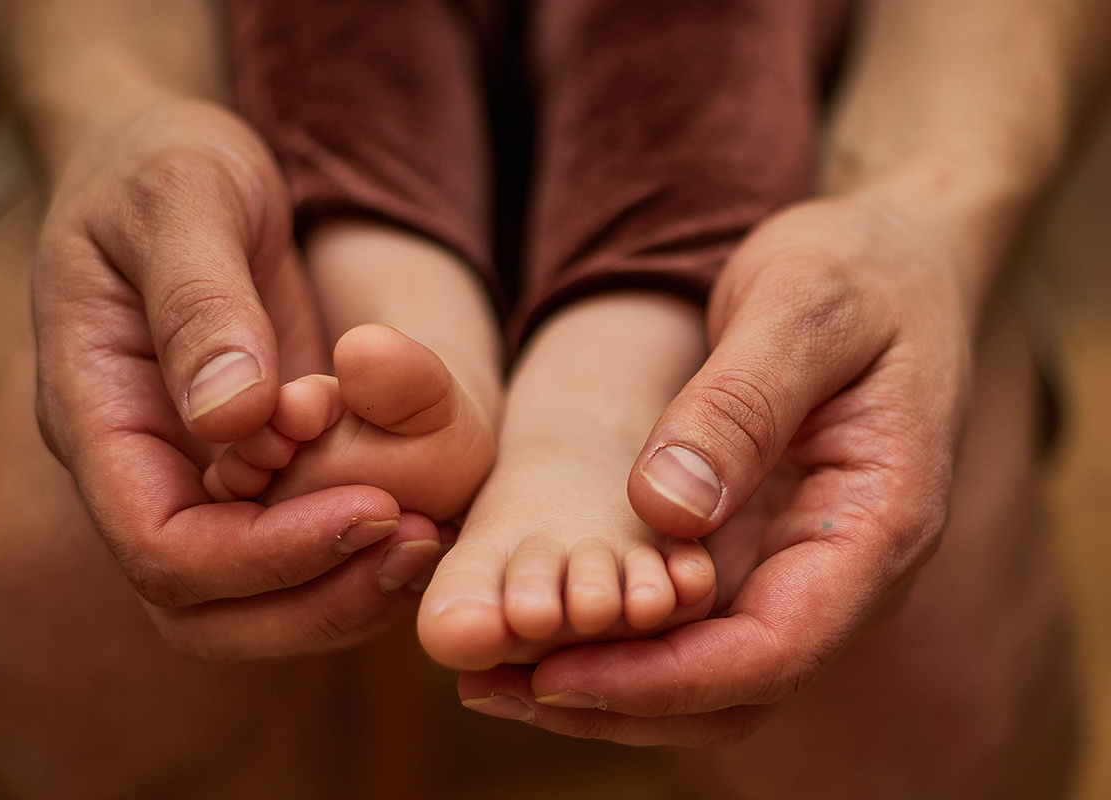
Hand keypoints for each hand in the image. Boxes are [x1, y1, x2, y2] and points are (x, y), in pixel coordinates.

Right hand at [32, 97, 440, 658]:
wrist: (167, 158)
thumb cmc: (161, 164)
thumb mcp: (182, 199)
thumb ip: (199, 304)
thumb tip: (232, 420)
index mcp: (98, 415)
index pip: (160, 546)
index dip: (265, 556)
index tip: (372, 507)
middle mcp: (142, 467)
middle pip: (202, 608)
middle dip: (313, 598)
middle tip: (421, 544)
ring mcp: (194, 476)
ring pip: (250, 602)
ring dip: (344, 591)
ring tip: (435, 539)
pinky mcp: (251, 468)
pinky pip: (294, 551)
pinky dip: (357, 555)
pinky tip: (428, 517)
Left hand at [458, 191, 974, 743]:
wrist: (897, 261)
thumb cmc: (860, 270)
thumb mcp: (801, 307)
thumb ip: (741, 405)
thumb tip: (665, 510)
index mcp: (877, 523)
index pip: (774, 648)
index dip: (663, 678)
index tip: (554, 672)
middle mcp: (845, 569)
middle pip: (735, 688)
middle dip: (618, 702)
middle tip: (494, 688)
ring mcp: (802, 565)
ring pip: (710, 673)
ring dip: (608, 687)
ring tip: (493, 676)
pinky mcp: (761, 548)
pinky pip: (693, 623)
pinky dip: (619, 638)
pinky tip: (540, 622)